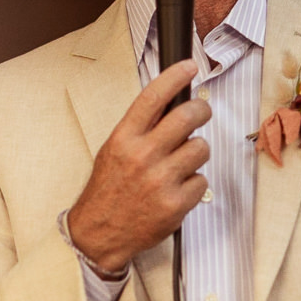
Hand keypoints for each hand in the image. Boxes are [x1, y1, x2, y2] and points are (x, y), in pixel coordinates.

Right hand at [66, 60, 209, 273]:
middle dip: (201, 110)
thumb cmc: (108, 190)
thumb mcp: (114, 150)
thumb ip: (140, 129)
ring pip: (201, 148)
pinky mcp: (175, 204)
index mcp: (124, 138)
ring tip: (181, 163)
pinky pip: (202, 181)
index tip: (189, 67)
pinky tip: (177, 189)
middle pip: (188, 117)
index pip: (153, 97)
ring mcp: (160, 181)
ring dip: (196, 153)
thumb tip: (171, 104)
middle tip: (201, 112)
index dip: (175, 76)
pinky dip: (194, 184)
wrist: (99, 233)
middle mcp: (142, 156)